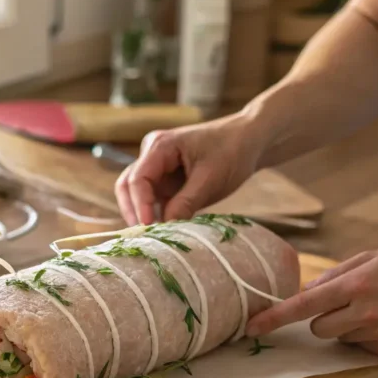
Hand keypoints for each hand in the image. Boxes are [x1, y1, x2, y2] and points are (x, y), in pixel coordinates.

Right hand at [115, 112, 263, 224]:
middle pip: (128, 186)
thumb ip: (186, 203)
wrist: (249, 140)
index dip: (140, 205)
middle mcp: (152, 154)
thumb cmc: (232, 151)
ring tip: (153, 237)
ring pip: (137, 194)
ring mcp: (158, 168)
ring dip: (143, 214)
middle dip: (133, 211)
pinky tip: (164, 231)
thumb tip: (164, 226)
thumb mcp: (210, 180)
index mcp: (160, 146)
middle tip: (143, 236)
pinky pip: (154, 200)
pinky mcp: (167, 180)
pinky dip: (156, 215)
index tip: (148, 227)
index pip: (138, 179)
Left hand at [245, 248, 377, 355]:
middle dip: (323, 317)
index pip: (304, 305)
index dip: (275, 317)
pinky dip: (364, 336)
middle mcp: (365, 313)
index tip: (253, 327)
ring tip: (374, 307)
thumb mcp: (370, 257)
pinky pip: (359, 347)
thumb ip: (334, 275)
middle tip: (347, 300)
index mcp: (356, 285)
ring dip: (345, 326)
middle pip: (318, 328)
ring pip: (339, 338)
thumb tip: (306, 290)